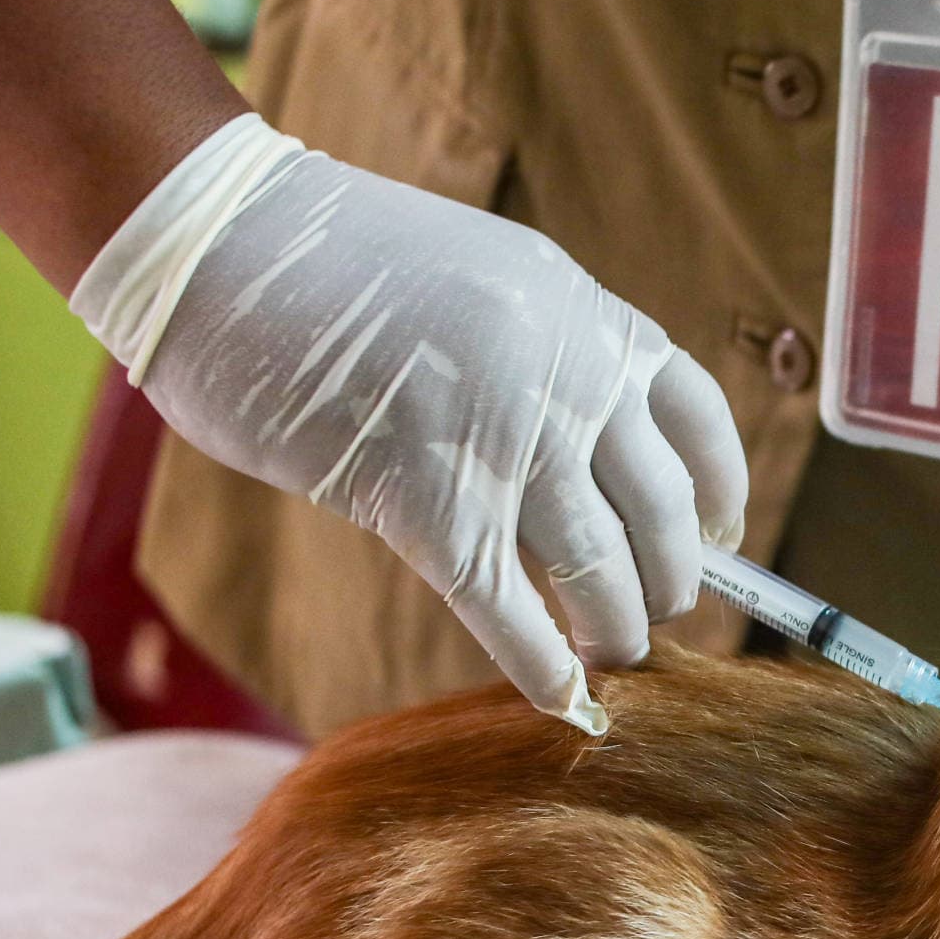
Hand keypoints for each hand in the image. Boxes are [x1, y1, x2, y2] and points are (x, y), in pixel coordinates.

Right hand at [74, 116, 747, 732]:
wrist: (216, 240)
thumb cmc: (323, 259)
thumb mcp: (479, 280)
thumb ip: (539, 357)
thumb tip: (578, 454)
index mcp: (582, 315)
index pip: (694, 419)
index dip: (718, 493)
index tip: (723, 540)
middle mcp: (566, 378)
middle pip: (661, 512)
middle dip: (671, 580)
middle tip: (658, 615)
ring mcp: (503, 442)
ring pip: (598, 569)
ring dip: (617, 629)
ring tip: (614, 657)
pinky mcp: (426, 501)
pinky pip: (510, 610)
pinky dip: (544, 665)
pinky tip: (561, 698)